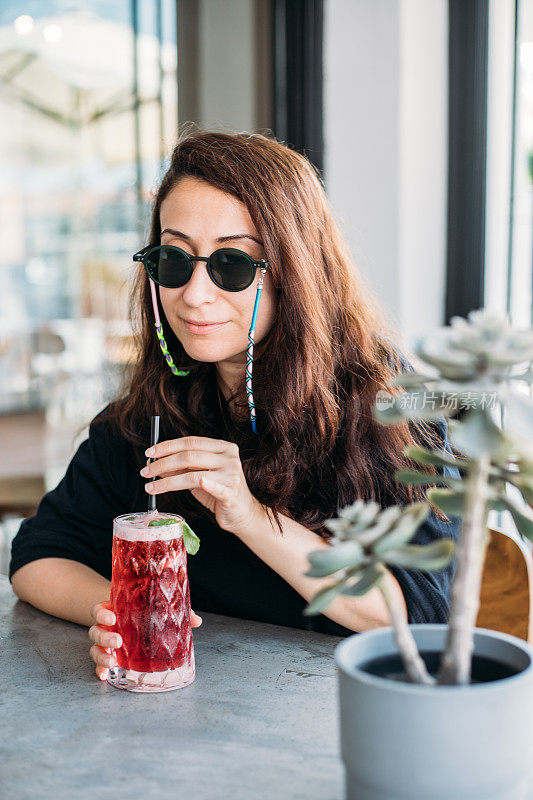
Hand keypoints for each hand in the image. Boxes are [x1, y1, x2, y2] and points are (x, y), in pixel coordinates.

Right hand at [88, 600, 202, 681]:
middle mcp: (107, 626)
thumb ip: (175, 611)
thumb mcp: (158, 609)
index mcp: (115, 610)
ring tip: (112, 663)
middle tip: (118, 641)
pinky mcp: (109, 656)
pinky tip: (105, 676)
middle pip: (95, 630)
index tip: (112, 617)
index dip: (101, 614)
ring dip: (101, 655)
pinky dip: (100, 669)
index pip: (99, 610)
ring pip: (94, 647)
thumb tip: (196, 620)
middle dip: (104, 637)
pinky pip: (99, 663)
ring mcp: (106, 642)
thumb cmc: (146, 612)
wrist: (136, 619)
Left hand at [141, 435, 264, 536]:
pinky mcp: (232, 493)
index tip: (149, 453)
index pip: (191, 442)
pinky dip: (203, 485)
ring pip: (193, 474)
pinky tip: (189, 485)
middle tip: (146, 472)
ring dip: (168, 481)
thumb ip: (181, 468)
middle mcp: (229, 458)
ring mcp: (232, 475)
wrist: (242, 513)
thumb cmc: (219, 491)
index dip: (168, 446)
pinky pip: (214, 488)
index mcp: (223, 447)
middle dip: (163, 463)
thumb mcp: (198, 476)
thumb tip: (155, 463)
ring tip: (151, 487)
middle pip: (190, 456)